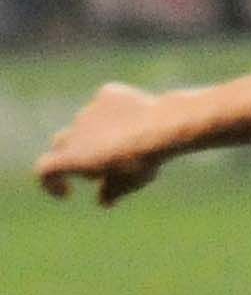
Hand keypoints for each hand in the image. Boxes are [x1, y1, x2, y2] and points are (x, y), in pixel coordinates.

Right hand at [35, 83, 180, 205]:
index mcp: (73, 157)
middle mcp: (75, 131)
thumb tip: (103, 200)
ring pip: (88, 123)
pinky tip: (140, 121)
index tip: (67, 192)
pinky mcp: (108, 95)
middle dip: (74, 155)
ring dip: (101, 135)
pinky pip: (108, 106)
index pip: (45, 168)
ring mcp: (89, 110)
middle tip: (100, 169)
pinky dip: (117, 115)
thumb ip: (111, 191)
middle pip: (63, 143)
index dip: (50, 182)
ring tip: (132, 145)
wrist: (160, 127)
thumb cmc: (142, 161)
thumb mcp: (128, 184)